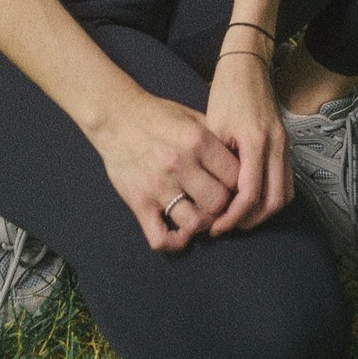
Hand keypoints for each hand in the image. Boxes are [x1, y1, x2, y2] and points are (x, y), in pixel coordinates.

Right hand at [92, 86, 247, 252]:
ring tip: (202, 215)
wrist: (117, 117)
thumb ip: (216, 139)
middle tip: (220, 203)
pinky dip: (174, 243)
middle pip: (219, 202)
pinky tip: (181, 234)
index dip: (239, 184)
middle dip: (224, 206)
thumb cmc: (158, 115)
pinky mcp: (139, 203)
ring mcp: (159, 187)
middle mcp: (181, 165)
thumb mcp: (192, 117)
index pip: (235, 176)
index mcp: (198, 140)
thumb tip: (240, 161)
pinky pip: (160, 238)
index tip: (235, 186)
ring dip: (203, 224)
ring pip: (195, 223)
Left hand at [201, 52, 293, 233]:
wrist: (247, 65)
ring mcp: (285, 144)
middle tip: (226, 226)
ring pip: (284, 195)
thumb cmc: (225, 93)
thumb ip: (219, 164)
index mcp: (256, 141)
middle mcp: (276, 145)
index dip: (232, 217)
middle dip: (249, 221)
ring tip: (237, 217)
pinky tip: (250, 200)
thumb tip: (213, 200)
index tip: (215, 226)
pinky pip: (286, 182)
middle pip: (273, 202)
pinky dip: (271, 197)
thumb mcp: (214, 128)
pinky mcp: (286, 144)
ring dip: (263, 212)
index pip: (250, 195)